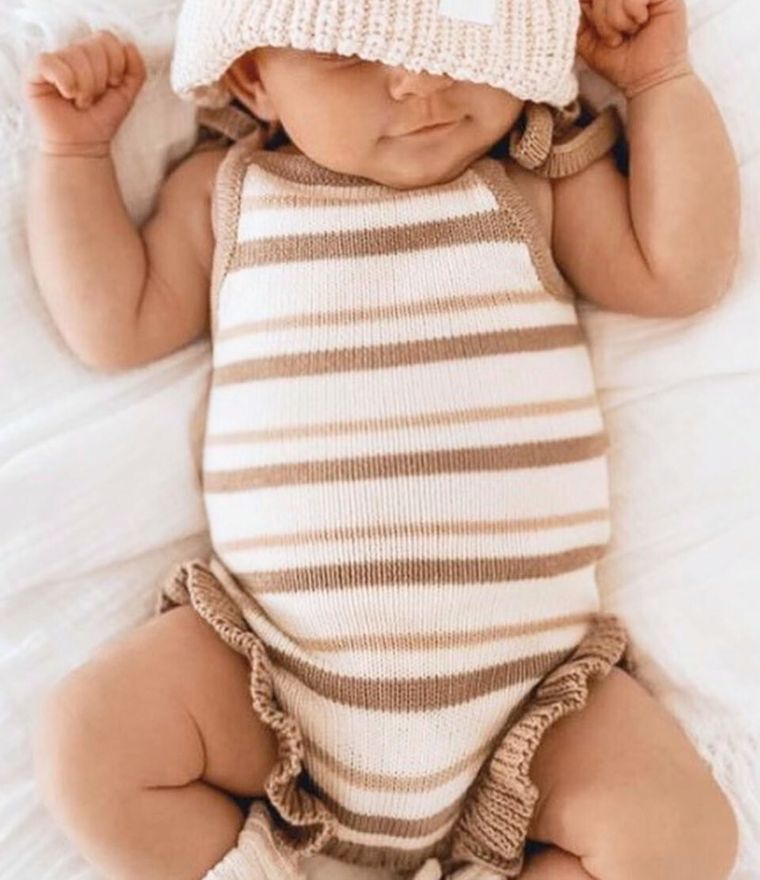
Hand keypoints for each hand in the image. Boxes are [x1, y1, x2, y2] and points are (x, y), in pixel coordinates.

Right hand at [25, 30, 145, 156]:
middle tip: (94, 99)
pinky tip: (67, 95)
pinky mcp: (34, 74)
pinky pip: (48, 62)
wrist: (84, 145)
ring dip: (85, 87)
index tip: (113, 85)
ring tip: (81, 103)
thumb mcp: (126, 95)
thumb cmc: (101, 120)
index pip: (106, 39)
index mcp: (92, 55)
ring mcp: (53, 63)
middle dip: (100, 80)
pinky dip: (64, 80)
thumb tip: (129, 46)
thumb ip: (136, 71)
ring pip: (74, 55)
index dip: (115, 63)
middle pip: (92, 47)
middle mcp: (71, 54)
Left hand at [577, 0, 692, 98]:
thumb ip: (575, 16)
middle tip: (614, 38)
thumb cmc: (619, 62)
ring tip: (628, 33)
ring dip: (616, 19)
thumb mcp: (585, 40)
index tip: (598, 30)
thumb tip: (572, 1)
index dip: (591, 11)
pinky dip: (633, 12)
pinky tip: (642, 23)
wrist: (647, 79)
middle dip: (602, 18)